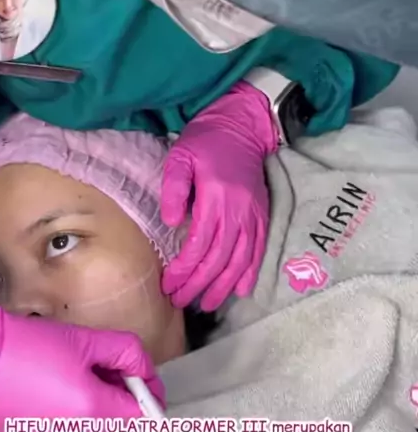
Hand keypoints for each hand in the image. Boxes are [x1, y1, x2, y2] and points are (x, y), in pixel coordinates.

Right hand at [0, 305, 163, 431]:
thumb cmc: (27, 348)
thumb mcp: (84, 340)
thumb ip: (124, 353)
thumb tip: (145, 369)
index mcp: (94, 411)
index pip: (143, 415)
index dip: (149, 394)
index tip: (141, 376)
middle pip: (122, 425)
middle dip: (124, 398)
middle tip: (107, 367)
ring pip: (97, 429)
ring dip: (100, 405)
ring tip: (78, 373)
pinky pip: (72, 431)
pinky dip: (76, 413)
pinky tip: (57, 388)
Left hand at [161, 82, 278, 310]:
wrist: (242, 126)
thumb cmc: (205, 141)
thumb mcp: (180, 156)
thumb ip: (174, 188)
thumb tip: (171, 222)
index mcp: (217, 197)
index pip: (199, 243)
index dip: (184, 269)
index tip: (168, 285)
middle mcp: (238, 211)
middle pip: (219, 258)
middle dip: (198, 284)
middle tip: (180, 302)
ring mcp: (253, 215)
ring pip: (240, 260)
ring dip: (223, 286)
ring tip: (207, 305)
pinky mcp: (262, 215)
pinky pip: (258, 250)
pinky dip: (250, 272)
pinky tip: (240, 291)